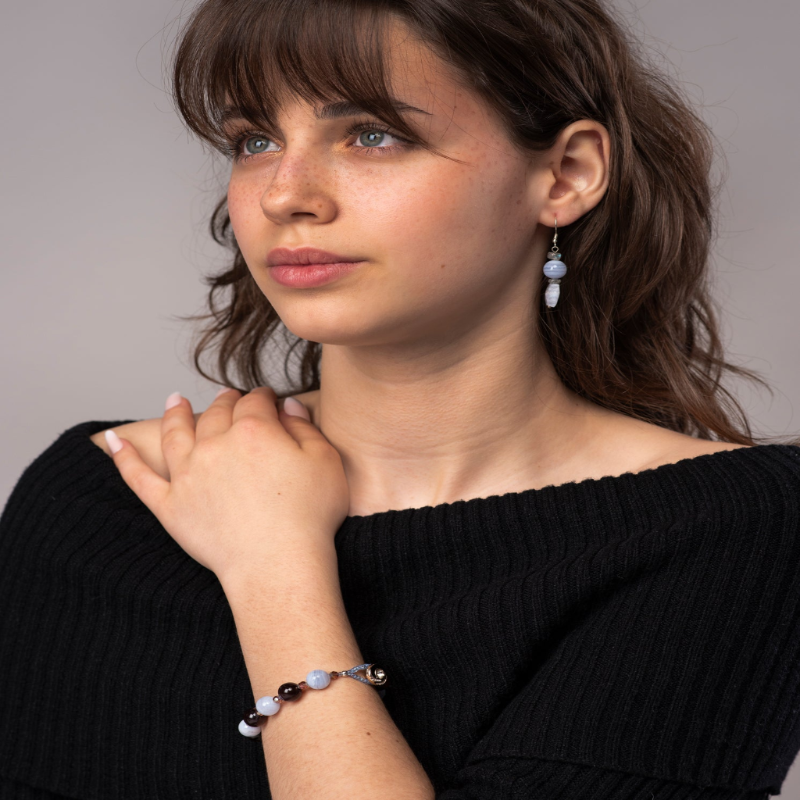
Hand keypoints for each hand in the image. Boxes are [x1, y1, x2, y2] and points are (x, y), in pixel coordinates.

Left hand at [104, 387, 349, 587]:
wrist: (279, 567)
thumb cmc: (310, 516)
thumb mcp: (325, 463)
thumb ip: (306, 428)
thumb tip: (287, 406)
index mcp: (254, 430)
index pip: (256, 402)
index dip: (264, 397)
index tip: (268, 400)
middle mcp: (215, 445)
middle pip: (217, 412)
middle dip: (226, 401)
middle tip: (231, 397)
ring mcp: (187, 475)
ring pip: (175, 433)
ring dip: (175, 413)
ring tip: (175, 402)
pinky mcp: (170, 506)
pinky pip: (139, 478)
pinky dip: (123, 457)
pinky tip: (113, 440)